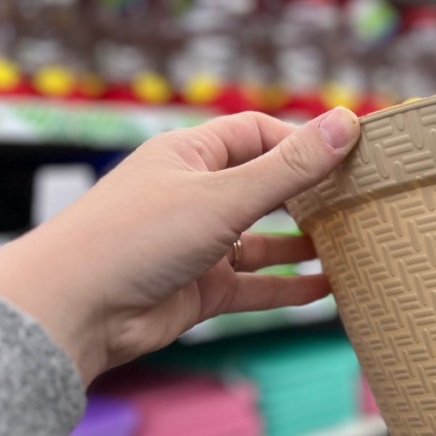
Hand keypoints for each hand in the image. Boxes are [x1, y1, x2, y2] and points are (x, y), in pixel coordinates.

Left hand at [0, 108, 359, 384]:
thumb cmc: (137, 237)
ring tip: (350, 243)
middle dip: (309, 193)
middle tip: (359, 199)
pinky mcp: (202, 288)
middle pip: (265, 186)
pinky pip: (256, 284)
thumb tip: (346, 123)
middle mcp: (195, 195)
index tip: (350, 154)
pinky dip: (289, 286)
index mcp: (191, 154)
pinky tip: (325, 288)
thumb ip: (290, 167)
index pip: (258, 134)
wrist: (76, 312)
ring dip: (303, 243)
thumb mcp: (225, 196)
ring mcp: (199, 244)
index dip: (303, 141)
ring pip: (264, 239)